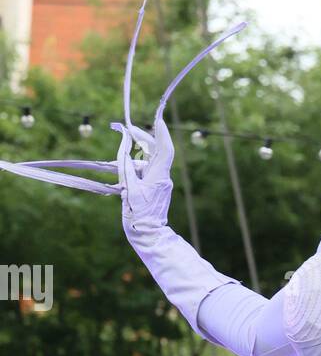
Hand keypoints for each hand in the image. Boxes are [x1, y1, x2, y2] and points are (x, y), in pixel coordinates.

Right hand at [111, 106, 174, 231]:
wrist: (148, 235)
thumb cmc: (138, 215)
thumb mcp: (128, 187)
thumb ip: (125, 164)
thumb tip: (125, 144)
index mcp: (159, 177)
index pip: (165, 150)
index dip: (162, 133)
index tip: (158, 119)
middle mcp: (162, 178)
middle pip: (156, 152)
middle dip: (143, 139)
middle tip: (128, 130)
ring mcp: (160, 183)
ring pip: (149, 161)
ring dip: (135, 155)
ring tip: (120, 154)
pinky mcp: (155, 188)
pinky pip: (145, 171)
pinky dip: (134, 166)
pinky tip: (123, 167)